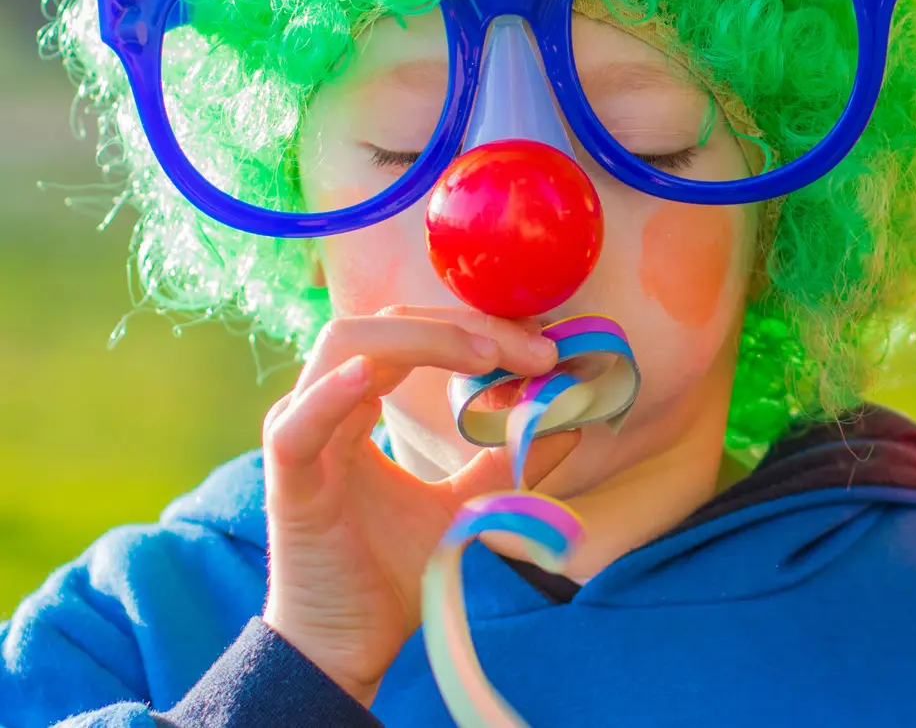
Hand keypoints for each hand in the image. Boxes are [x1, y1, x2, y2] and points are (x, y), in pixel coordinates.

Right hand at [260, 305, 574, 705]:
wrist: (348, 644)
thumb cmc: (391, 570)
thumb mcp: (465, 503)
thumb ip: (507, 459)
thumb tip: (572, 421)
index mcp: (360, 403)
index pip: (415, 333)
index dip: (479, 329)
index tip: (543, 349)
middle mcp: (326, 406)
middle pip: (387, 326)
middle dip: (466, 327)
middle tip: (534, 350)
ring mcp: (302, 439)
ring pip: (344, 348)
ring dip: (420, 340)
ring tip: (484, 356)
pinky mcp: (289, 485)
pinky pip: (298, 427)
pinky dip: (331, 394)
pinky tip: (371, 376)